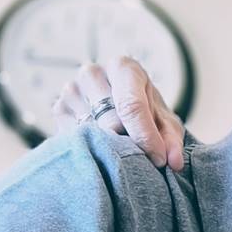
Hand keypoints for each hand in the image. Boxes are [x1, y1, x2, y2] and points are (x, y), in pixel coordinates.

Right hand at [52, 57, 184, 170]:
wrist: (119, 106)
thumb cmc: (147, 112)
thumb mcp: (166, 123)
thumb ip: (172, 140)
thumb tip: (173, 163)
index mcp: (124, 67)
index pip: (131, 106)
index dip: (146, 137)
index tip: (158, 160)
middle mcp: (92, 73)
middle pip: (110, 121)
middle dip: (130, 144)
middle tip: (143, 157)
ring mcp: (71, 89)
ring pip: (91, 132)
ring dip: (110, 147)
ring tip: (123, 148)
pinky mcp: (58, 108)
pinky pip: (75, 138)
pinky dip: (92, 148)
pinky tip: (103, 146)